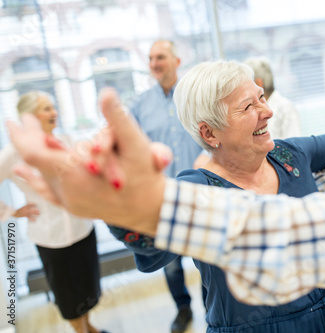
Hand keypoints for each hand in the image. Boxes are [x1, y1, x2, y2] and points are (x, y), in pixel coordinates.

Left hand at [7, 88, 164, 235]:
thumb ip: (118, 118)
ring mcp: (70, 202)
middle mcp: (67, 190)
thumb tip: (106, 93)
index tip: (18, 118)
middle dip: (29, 139)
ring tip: (26, 139)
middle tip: (25, 121)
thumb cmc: (145, 176)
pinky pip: (46, 192)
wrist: (152, 210)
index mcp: (74, 174)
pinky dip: (34, 179)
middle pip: (35, 161)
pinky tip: (23, 173)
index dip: (23, 134)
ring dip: (33, 156)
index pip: (33, 152)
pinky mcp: (75, 209)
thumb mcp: (136, 144)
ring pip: (40, 176)